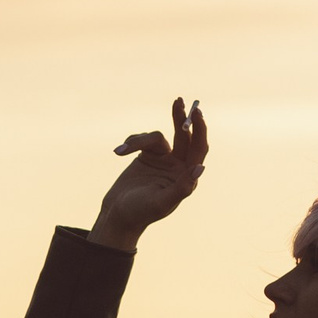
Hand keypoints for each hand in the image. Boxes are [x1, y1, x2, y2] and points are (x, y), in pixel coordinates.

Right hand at [90, 97, 208, 250]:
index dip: (199, 129)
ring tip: (122, 150)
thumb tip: (200, 167)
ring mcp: (162, 160)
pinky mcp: (146, 157)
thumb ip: (182, 187)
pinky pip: (142, 140)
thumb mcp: (161, 202)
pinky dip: (131, 143)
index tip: (195, 113)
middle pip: (184, 135)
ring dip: (140, 141)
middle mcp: (178, 166)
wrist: (117, 216)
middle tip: (178, 101)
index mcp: (187, 176)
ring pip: (157, 137)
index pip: (199, 147)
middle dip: (181, 118)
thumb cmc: (140, 213)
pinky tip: (119, 152)